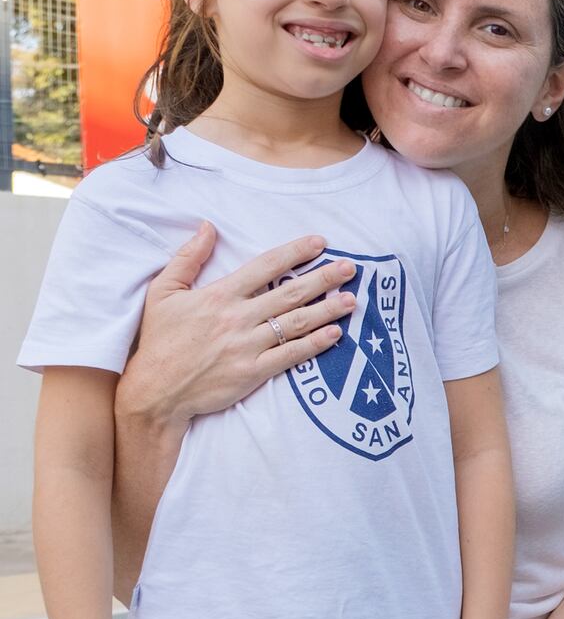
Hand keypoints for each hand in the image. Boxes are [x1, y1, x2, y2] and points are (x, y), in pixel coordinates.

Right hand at [115, 224, 356, 427]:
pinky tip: (335, 334)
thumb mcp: (163, 292)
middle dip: (323, 279)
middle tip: (350, 267)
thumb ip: (187, 257)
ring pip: (295, 324)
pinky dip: (314, 345)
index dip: (295, 253)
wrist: (155, 391)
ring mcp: (247, 347)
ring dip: (327, 310)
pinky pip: (290, 356)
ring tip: (352, 299)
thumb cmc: (159, 340)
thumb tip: (208, 227)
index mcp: (219, 295)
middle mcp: (238, 318)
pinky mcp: (252, 373)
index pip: (264, 266)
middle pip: (289, 293)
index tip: (320, 243)